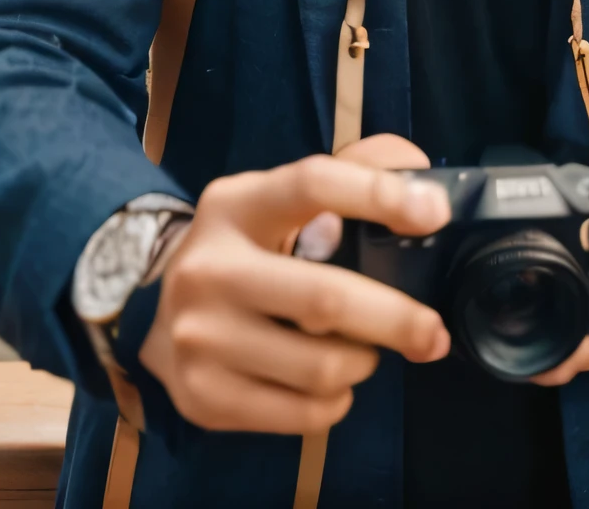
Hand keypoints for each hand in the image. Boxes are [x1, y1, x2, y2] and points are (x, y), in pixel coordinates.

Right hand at [138, 135, 449, 433]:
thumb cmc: (249, 244)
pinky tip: (333, 385)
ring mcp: (199, 336)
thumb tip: (425, 189)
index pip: (314, 183)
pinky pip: (298, 414)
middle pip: (326, 299)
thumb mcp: (282, 196)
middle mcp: (211, 267)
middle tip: (433, 333)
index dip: (380, 194)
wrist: (155, 307)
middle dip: (398, 319)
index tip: (434, 214)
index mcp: (238, 203)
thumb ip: (353, 174)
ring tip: (365, 351)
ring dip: (364, 363)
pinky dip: (333, 404)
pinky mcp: (200, 395)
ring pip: (319, 366)